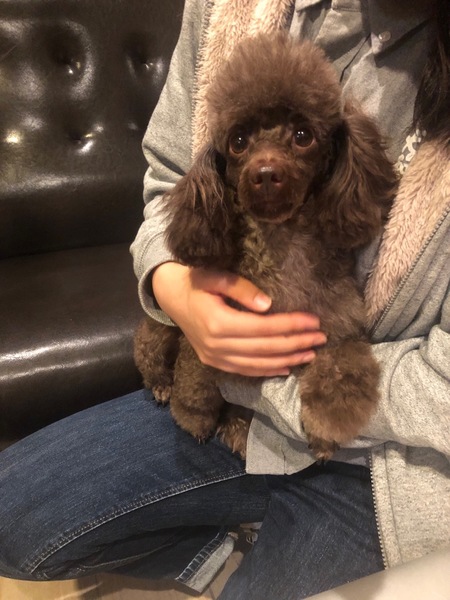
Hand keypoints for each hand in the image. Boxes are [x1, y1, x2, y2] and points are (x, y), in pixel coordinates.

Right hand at [152, 262, 326, 376]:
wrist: (170, 296)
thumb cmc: (196, 280)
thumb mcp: (216, 276)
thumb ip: (240, 288)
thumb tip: (268, 305)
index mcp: (217, 322)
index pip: (264, 327)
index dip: (291, 325)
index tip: (314, 321)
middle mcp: (216, 345)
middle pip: (264, 349)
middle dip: (296, 344)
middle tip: (321, 339)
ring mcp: (214, 357)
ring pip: (257, 364)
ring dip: (287, 360)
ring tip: (310, 354)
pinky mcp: (213, 362)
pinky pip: (245, 371)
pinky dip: (267, 371)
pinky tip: (286, 368)